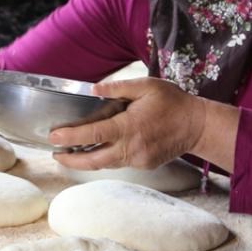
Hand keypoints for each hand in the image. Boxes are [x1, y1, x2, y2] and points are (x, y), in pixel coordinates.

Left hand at [48, 77, 206, 170]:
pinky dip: (106, 158)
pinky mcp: (144, 164)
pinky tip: (98, 150)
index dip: (70, 137)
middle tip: (55, 154)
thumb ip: (118, 87)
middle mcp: (131, 147)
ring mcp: (138, 159)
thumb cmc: (173, 102)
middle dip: (70, 160)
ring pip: (105, 164)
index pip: (93, 135)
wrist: (198, 125)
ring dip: (86, 161)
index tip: (54, 137)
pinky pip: (119, 163)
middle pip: (93, 161)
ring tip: (70, 153)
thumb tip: (94, 89)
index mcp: (129, 126)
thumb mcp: (146, 86)